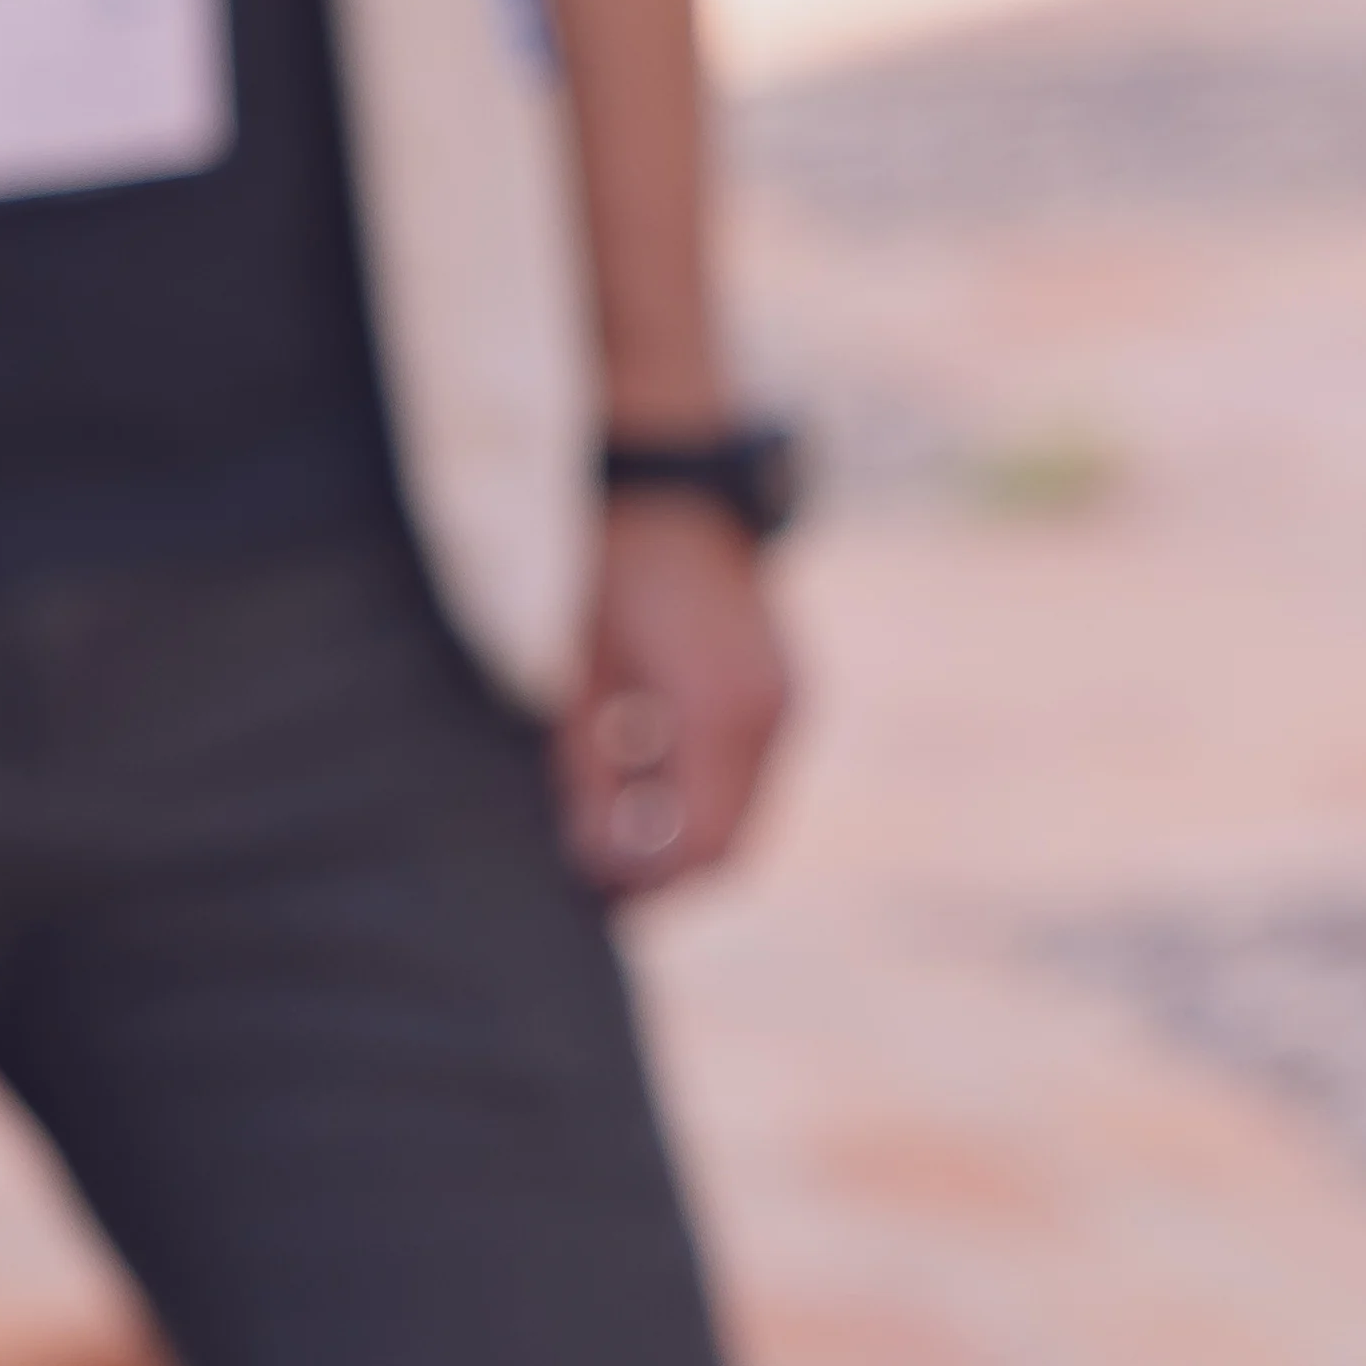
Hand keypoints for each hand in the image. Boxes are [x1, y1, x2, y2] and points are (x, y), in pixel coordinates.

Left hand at [556, 493, 794, 899]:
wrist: (668, 486)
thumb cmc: (608, 573)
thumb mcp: (579, 677)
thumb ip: (591, 772)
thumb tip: (592, 855)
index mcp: (725, 711)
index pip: (700, 845)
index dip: (639, 879)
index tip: (579, 876)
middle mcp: (773, 713)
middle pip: (732, 845)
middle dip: (661, 873)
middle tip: (589, 877)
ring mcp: (786, 701)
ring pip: (742, 817)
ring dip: (678, 837)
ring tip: (604, 831)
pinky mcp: (780, 690)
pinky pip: (746, 777)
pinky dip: (696, 798)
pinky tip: (637, 780)